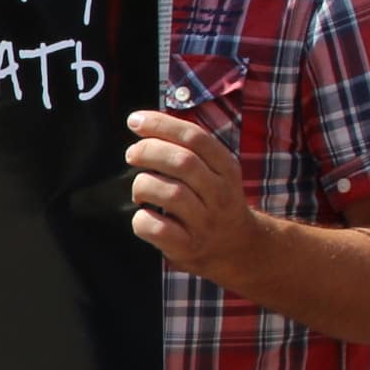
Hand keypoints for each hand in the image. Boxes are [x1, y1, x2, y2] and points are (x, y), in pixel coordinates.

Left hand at [125, 109, 256, 280]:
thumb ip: (187, 147)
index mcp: (227, 168)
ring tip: (140, 190)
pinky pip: (158, 229)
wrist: (237, 247)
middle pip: (182, 162)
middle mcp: (220, 194)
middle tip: (132, 154)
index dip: (161, 125)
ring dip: (143, 185)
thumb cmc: (212, 200)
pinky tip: (144, 215)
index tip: (135, 121)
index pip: (195, 137)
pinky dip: (142, 219)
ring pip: (170, 194)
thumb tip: (144, 122)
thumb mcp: (215, 170)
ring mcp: (205, 222)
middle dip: (148, 151)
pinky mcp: (189, 247)